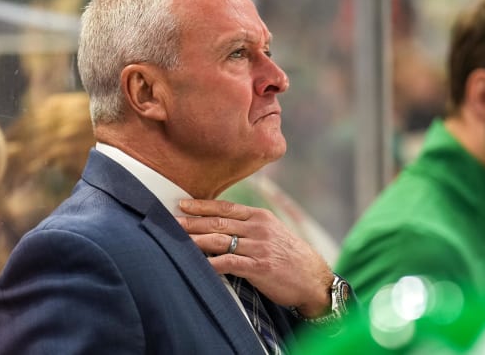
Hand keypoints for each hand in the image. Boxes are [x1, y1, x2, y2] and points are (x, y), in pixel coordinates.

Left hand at [177, 199, 332, 317]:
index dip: (202, 206)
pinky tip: (197, 264)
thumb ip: (250, 226)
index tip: (182, 205)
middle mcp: (259, 228)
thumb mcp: (274, 232)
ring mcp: (259, 247)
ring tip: (178, 239)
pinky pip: (229, 263)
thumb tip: (223, 223)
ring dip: (196, 240)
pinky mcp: (259, 267)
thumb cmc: (291, 257)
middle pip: (218, 222)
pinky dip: (211, 263)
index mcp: (261, 217)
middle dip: (192, 222)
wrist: (313, 279)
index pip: (226, 207)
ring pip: (220, 240)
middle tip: (171, 221)